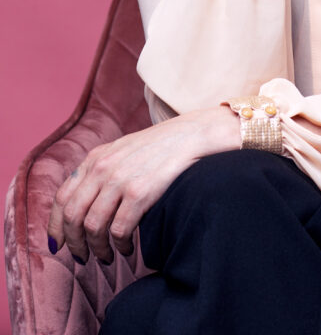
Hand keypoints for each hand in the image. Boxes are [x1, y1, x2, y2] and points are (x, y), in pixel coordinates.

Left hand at [47, 106, 239, 263]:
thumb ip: (100, 170)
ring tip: (106, 257)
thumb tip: (81, 204)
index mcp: (95, 158)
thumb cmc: (158, 147)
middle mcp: (102, 168)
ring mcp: (119, 180)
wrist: (189, 136)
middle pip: (73, 215)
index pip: (62, 197)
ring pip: (93, 227)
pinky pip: (119, 230)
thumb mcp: (121, 150)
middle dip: (75, 243)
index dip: (56, 226)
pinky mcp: (139, 193)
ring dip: (97, 249)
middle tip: (82, 257)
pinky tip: (126, 248)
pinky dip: (119, 245)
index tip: (59, 244)